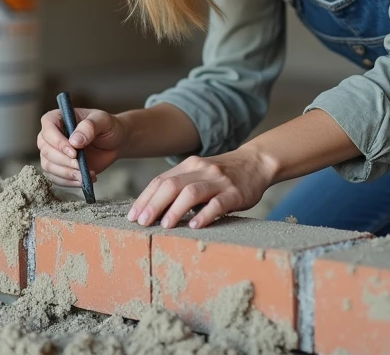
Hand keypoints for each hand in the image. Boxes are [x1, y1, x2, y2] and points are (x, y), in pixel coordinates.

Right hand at [37, 107, 126, 187]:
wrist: (114, 143)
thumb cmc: (108, 127)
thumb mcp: (103, 121)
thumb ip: (89, 127)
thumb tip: (74, 141)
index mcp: (59, 118)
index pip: (48, 125)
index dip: (57, 141)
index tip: (73, 152)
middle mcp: (52, 135)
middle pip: (46, 149)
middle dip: (63, 161)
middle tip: (80, 165)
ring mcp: (54, 152)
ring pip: (48, 165)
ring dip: (65, 173)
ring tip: (84, 175)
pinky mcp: (59, 167)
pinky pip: (55, 178)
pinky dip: (69, 182)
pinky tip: (83, 179)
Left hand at [126, 148, 276, 229]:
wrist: (256, 163)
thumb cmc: (222, 174)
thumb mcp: (199, 173)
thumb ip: (180, 186)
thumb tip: (152, 209)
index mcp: (188, 165)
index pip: (161, 181)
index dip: (145, 199)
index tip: (133, 216)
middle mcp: (201, 170)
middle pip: (172, 185)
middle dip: (154, 204)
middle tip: (142, 222)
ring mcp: (219, 181)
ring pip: (192, 192)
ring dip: (175, 209)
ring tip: (165, 225)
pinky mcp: (235, 193)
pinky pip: (218, 203)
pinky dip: (204, 214)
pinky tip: (195, 225)